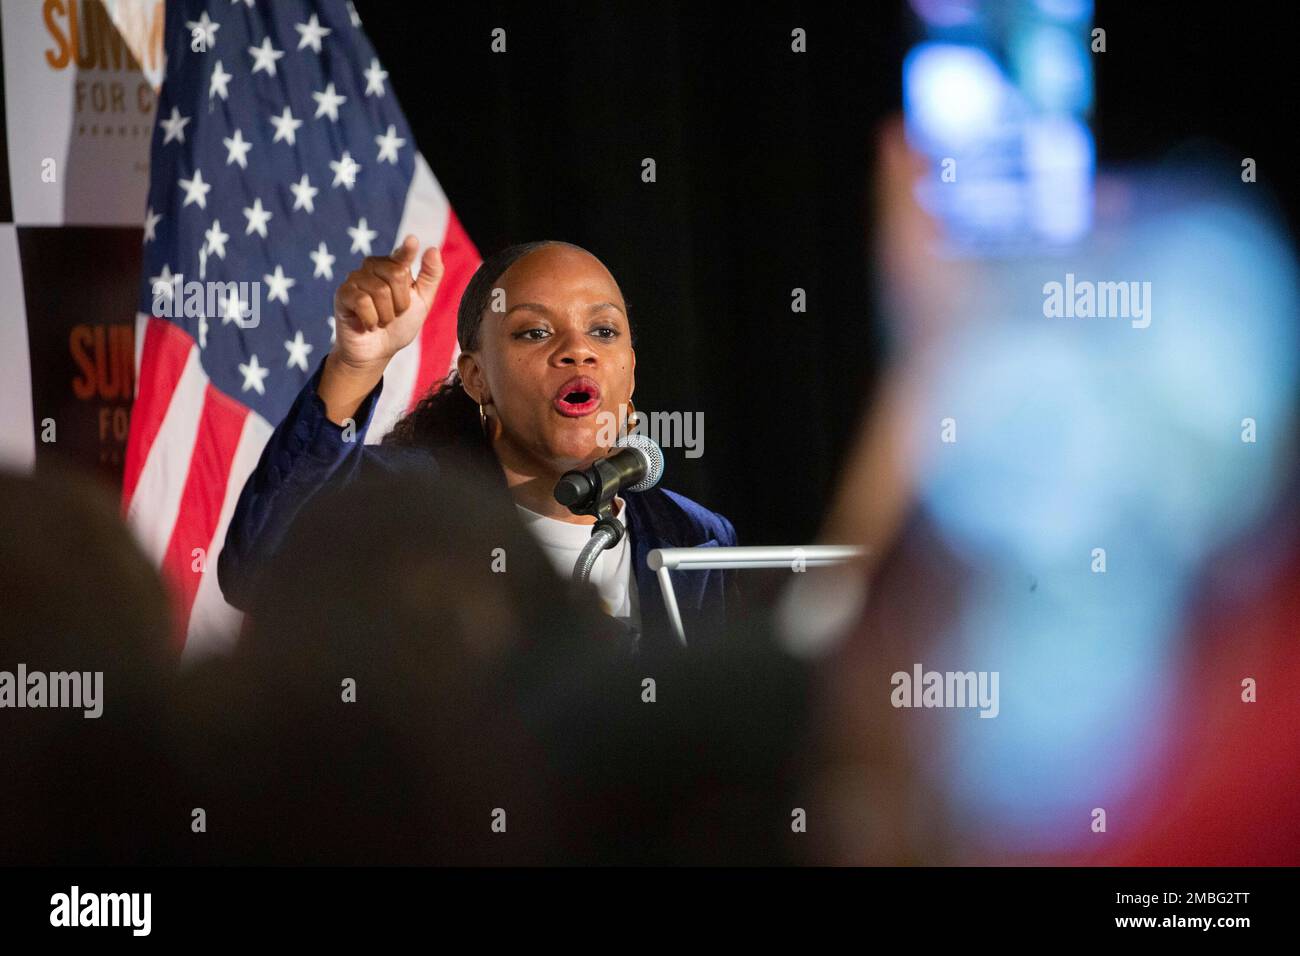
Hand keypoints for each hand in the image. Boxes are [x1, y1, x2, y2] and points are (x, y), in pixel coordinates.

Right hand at [331, 234, 443, 370]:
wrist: (377, 352)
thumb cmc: (399, 326)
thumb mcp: (422, 302)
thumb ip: (430, 277)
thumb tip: (433, 249)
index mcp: (393, 266)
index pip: (402, 254)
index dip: (407, 249)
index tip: (412, 241)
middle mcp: (372, 267)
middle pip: (396, 274)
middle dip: (401, 303)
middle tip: (393, 314)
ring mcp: (355, 279)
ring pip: (380, 291)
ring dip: (386, 315)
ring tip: (380, 321)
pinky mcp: (342, 294)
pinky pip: (363, 302)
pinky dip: (371, 320)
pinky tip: (367, 325)